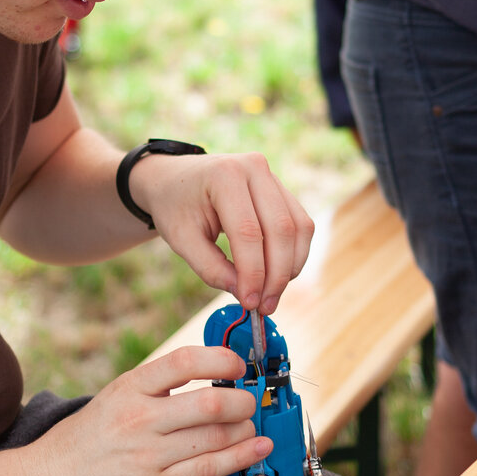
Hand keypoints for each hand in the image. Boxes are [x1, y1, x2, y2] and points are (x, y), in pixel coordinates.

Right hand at [19, 346, 271, 475]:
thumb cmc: (81, 441)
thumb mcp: (112, 399)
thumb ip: (154, 388)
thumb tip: (206, 375)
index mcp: (129, 389)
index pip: (184, 362)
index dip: (220, 360)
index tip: (238, 366)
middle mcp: (140, 419)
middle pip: (210, 404)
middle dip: (243, 401)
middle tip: (250, 401)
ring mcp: (148, 455)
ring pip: (215, 438)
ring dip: (245, 430)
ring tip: (251, 427)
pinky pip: (208, 470)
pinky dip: (241, 458)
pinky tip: (257, 450)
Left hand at [128, 152, 314, 311]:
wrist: (176, 179)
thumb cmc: (176, 207)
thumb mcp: (182, 240)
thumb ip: (211, 268)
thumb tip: (245, 294)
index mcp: (224, 175)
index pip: (248, 232)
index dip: (254, 272)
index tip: (250, 302)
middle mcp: (255, 168)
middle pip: (280, 229)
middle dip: (276, 275)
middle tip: (265, 307)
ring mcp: (272, 176)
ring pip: (299, 227)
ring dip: (290, 267)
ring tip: (272, 295)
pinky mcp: (282, 189)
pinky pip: (300, 224)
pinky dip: (294, 254)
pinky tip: (278, 276)